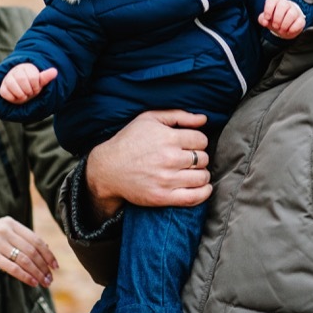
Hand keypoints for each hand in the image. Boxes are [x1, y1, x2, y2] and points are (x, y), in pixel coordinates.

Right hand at [0, 63, 58, 103]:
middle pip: (21, 79)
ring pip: (12, 84)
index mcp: (26, 67)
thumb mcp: (40, 82)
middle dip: (28, 90)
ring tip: (24, 95)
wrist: (23, 92)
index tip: (36, 88)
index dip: (35, 86)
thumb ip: (46, 77)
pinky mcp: (2, 88)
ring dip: (21, 94)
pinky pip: (5, 93)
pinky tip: (17, 97)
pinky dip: (13, 98)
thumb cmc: (32, 85)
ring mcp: (7, 79)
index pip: (32, 77)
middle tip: (30, 92)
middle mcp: (15, 71)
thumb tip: (55, 71)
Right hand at [0, 216, 57, 287]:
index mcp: (10, 223)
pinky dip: (25, 276)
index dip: (48, 253)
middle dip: (44, 266)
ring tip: (43, 282)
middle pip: (33, 250)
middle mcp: (5, 230)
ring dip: (37, 273)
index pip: (36, 239)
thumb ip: (17, 239)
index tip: (55, 265)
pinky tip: (31, 282)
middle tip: (50, 278)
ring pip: (25, 260)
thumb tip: (41, 252)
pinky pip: (13, 268)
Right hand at [86, 110, 211, 219]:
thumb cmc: (129, 140)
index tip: (191, 145)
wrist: (107, 168)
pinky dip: (204, 193)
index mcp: (168, 137)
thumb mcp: (149, 118)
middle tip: (190, 159)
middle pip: (203, 158)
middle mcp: (169, 158)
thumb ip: (178, 115)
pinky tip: (203, 187)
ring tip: (193, 172)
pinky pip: (194, 197)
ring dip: (201, 174)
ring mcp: (166, 179)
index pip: (201, 140)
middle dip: (200, 157)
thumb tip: (204, 118)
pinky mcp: (162, 197)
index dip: (198, 141)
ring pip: (202, 177)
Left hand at [259, 0, 305, 38]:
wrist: (285, 27)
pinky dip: (293, 28)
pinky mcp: (301, 19)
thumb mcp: (266, 20)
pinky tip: (288, 31)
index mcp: (275, 2)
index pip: (272, 0)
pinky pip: (299, 22)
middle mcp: (285, 4)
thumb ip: (262, 19)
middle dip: (277, 18)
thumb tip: (264, 21)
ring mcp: (295, 11)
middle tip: (275, 26)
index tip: (267, 18)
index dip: (268, 9)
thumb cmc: (275, 20)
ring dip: (285, 24)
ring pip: (292, 13)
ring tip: (281, 30)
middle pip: (283, 5)